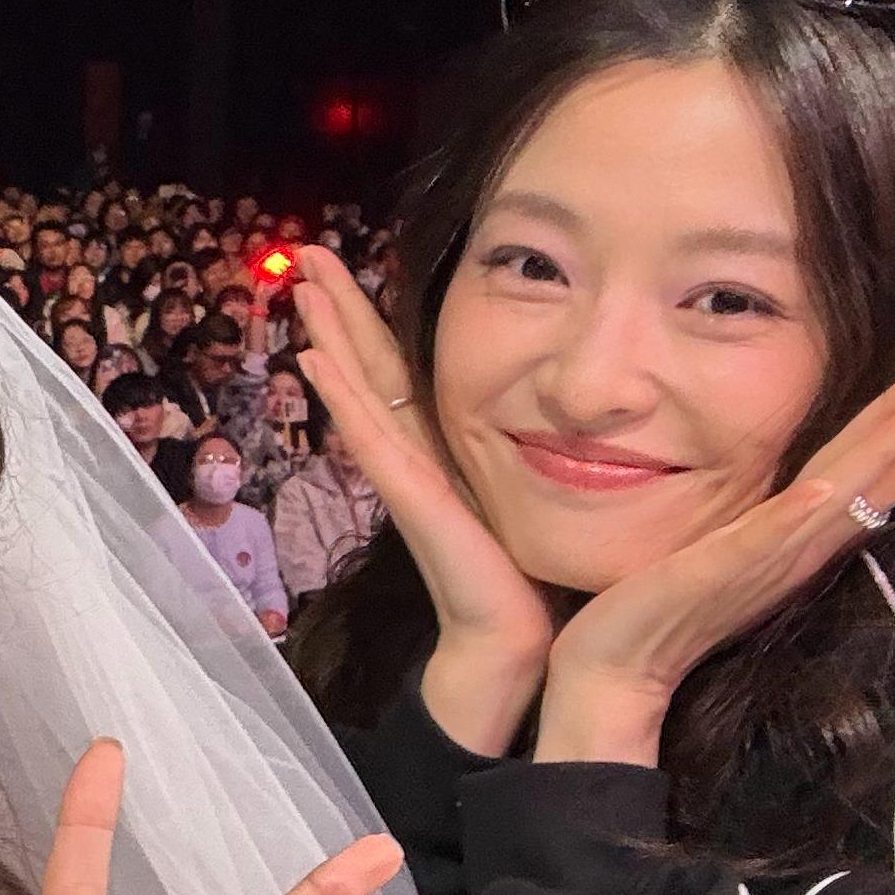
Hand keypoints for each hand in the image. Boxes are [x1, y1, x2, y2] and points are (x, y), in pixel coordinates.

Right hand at [285, 244, 554, 751]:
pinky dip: (341, 397)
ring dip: (327, 336)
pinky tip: (315, 359)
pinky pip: (370, 438)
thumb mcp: (543, 488)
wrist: (519, 643)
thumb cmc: (539, 577)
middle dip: (337, 307)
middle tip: (302, 251)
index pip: (401, 369)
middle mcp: (416, 455)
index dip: (372, 317)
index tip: (351, 264)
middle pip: (367, 366)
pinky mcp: (411, 500)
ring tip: (300, 285)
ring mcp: (406, 476)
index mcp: (447, 447)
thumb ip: (550, 445)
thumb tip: (594, 401)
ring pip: (357, 391)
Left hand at [531, 365, 894, 766]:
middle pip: (871, 483)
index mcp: (795, 541)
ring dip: (883, 460)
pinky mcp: (713, 575)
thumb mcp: (725, 547)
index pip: (866, 478)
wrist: (610, 671)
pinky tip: (827, 489)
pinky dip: (797, 515)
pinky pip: (761, 541)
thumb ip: (762, 517)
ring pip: (835, 502)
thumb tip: (796, 483)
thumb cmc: (661, 607)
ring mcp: (757, 564)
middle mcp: (791, 552)